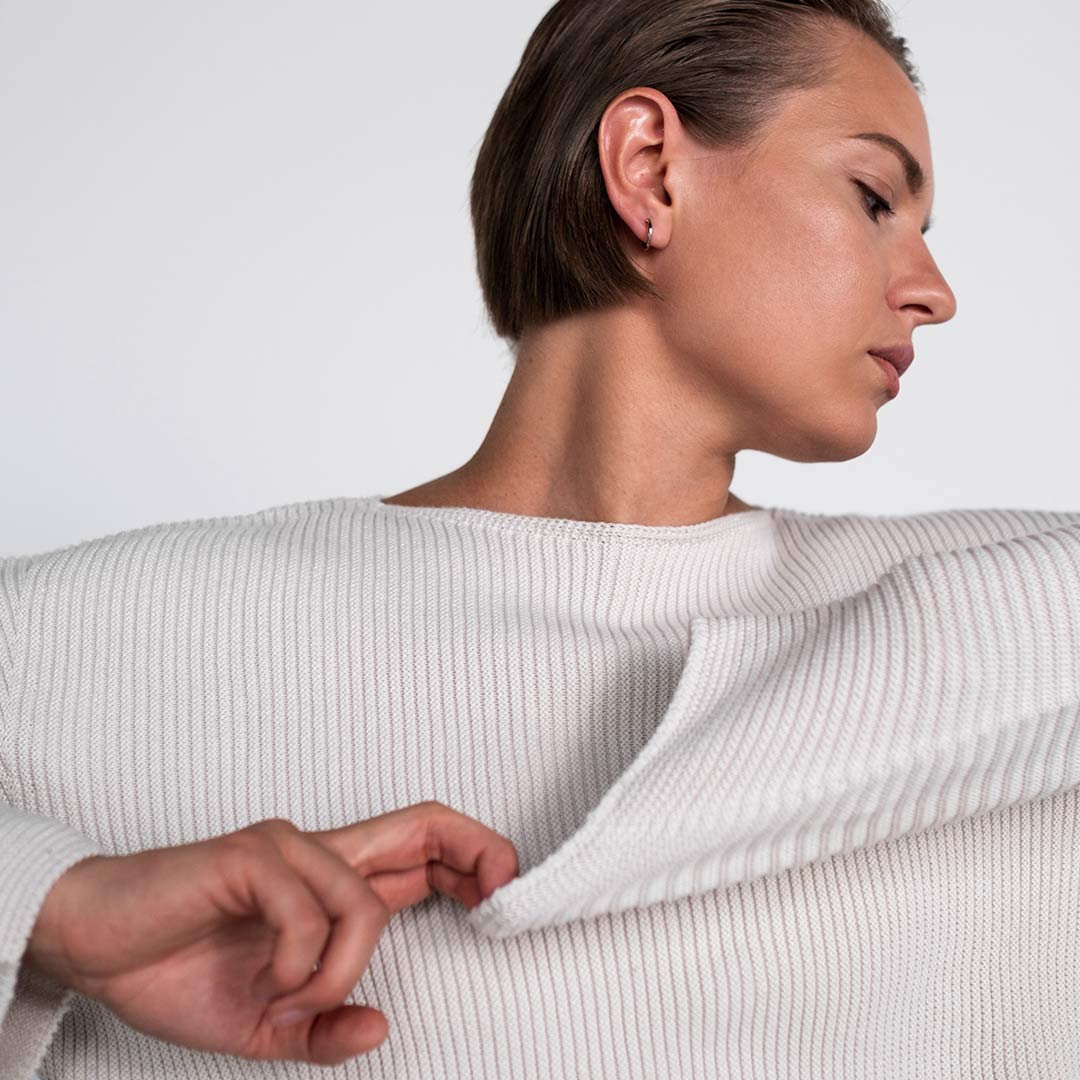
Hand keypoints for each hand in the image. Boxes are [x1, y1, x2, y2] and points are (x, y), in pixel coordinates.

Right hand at [24, 802, 518, 1065]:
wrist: (92, 943)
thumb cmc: (174, 969)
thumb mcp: (263, 1024)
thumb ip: (322, 1028)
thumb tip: (380, 1029)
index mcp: (331, 884)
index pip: (422, 848)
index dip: (474, 858)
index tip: (507, 894)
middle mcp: (319, 854)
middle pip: (422, 824)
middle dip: (476, 850)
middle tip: (503, 891)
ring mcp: (286, 849)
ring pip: (366, 899)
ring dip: (344, 967)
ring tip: (296, 999)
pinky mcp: (249, 855)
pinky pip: (308, 908)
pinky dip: (302, 960)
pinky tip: (271, 981)